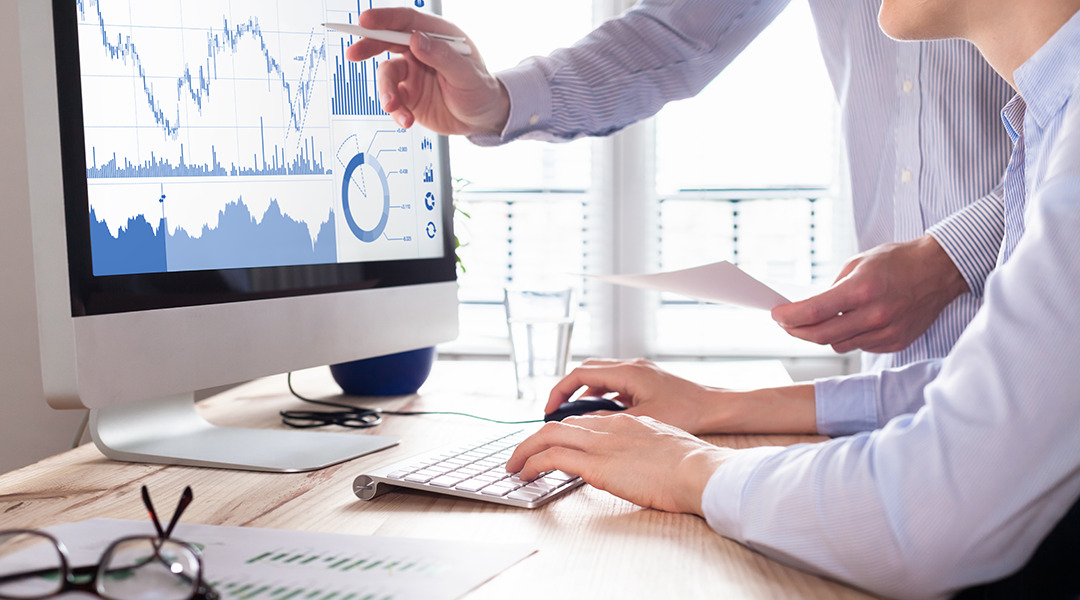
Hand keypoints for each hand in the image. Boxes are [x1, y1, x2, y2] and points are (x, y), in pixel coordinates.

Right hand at [344, 8, 509, 135]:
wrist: (482, 120)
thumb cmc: (481, 90)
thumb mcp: (467, 74)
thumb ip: (443, 56)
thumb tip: (417, 40)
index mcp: (437, 36)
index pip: (406, 21)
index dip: (384, 18)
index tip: (365, 21)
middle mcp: (421, 51)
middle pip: (387, 41)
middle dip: (368, 46)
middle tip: (353, 54)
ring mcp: (412, 73)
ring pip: (387, 75)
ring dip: (386, 92)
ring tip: (394, 107)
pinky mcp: (408, 95)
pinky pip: (393, 100)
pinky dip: (396, 111)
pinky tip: (406, 120)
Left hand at [506, 414, 735, 514]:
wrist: (699, 470)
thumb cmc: (692, 467)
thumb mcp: (665, 447)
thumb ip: (645, 448)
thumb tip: (638, 462)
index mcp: (628, 422)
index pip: (585, 421)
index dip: (563, 432)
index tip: (552, 443)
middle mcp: (610, 427)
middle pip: (561, 425)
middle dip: (536, 438)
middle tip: (522, 454)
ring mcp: (601, 443)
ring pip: (548, 436)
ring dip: (526, 450)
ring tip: (514, 465)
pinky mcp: (595, 463)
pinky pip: (552, 457)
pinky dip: (533, 463)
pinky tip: (525, 473)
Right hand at [545, 359, 817, 434]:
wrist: (717, 407)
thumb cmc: (687, 412)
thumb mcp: (642, 421)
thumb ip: (609, 421)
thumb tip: (582, 426)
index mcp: (627, 372)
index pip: (580, 374)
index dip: (559, 391)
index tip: (548, 410)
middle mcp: (631, 367)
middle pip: (586, 372)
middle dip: (567, 391)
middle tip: (555, 413)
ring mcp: (639, 372)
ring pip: (600, 377)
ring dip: (584, 394)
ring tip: (573, 417)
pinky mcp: (647, 381)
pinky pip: (614, 384)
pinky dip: (601, 396)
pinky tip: (601, 416)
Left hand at [771, 234, 969, 353]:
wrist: (939, 271)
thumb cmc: (898, 261)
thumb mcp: (858, 264)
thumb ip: (832, 289)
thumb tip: (808, 309)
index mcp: (862, 290)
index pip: (814, 312)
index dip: (789, 317)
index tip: (776, 315)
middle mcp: (874, 315)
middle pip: (821, 336)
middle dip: (796, 331)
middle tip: (786, 324)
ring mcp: (886, 332)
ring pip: (839, 345)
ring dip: (823, 335)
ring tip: (818, 321)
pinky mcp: (895, 342)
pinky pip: (860, 346)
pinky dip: (849, 337)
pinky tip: (850, 323)